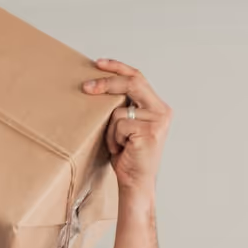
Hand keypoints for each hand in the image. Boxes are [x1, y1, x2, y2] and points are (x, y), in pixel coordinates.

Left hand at [82, 59, 171, 192]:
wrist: (136, 184)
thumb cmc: (128, 157)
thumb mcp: (126, 127)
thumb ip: (124, 108)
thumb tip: (100, 87)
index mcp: (157, 107)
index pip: (138, 77)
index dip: (118, 68)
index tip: (99, 63)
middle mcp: (162, 111)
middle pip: (132, 83)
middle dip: (106, 83)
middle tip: (86, 87)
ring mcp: (157, 121)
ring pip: (119, 111)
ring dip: (110, 130)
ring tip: (118, 145)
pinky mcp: (149, 132)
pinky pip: (118, 125)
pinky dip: (113, 139)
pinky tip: (121, 150)